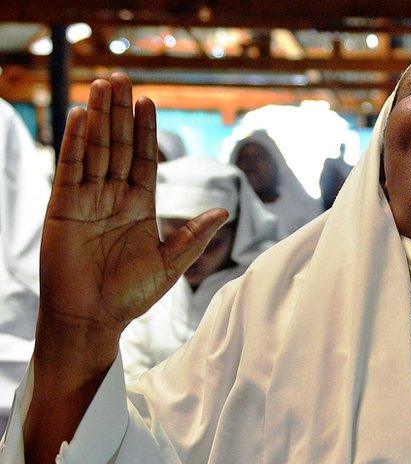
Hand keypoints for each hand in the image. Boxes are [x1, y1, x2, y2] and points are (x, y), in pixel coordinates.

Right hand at [36, 73, 227, 369]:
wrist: (94, 318)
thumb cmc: (131, 295)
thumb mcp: (170, 264)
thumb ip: (193, 236)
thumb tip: (224, 211)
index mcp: (140, 206)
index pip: (145, 159)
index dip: (146, 130)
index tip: (148, 100)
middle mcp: (113, 197)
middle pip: (119, 145)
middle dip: (120, 112)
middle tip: (122, 76)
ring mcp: (87, 199)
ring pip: (95, 150)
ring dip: (99, 117)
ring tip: (103, 84)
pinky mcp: (63, 207)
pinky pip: (71, 169)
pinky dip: (76, 142)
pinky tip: (82, 116)